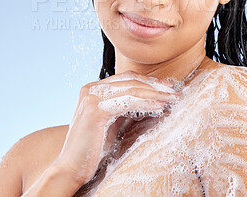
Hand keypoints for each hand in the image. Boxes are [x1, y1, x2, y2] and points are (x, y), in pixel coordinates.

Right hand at [50, 71, 181, 186]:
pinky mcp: (95, 109)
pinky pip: (127, 101)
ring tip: (172, 99)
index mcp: (93, 89)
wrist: (71, 168)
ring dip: (155, 94)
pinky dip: (146, 103)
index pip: (126, 79)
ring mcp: (92, 97)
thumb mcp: (112, 121)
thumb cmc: (92, 148)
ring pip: (131, 89)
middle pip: (130, 80)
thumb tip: (152, 100)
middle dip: (156, 86)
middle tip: (175, 92)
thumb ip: (126, 108)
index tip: (167, 87)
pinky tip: (159, 107)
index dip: (148, 81)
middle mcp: (91, 89)